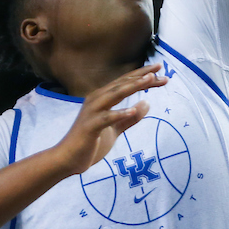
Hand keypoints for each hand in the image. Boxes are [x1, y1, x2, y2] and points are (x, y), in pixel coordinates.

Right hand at [53, 64, 167, 176]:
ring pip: (114, 95)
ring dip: (132, 86)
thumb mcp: (115, 129)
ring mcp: (92, 112)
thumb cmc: (90, 143)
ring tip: (148, 80)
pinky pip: (106, 118)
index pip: (125, 82)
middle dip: (141, 76)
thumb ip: (129, 118)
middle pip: (122, 84)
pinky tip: (132, 111)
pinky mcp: (90, 126)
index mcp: (102, 98)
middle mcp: (96, 99)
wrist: (68, 159)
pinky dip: (119, 113)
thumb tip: (147, 103)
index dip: (142, 74)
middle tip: (159, 68)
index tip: (160, 69)